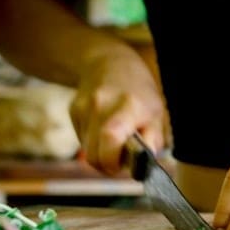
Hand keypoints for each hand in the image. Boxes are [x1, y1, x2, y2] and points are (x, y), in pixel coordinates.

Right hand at [70, 48, 166, 174]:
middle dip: (106, 165)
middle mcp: (102, 105)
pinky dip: (93, 142)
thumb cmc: (140, 94)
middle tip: (119, 160)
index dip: (114, 162)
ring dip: (100, 154)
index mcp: (128, 106)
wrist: (111, 63)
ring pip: (87, 150)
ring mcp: (84, 107)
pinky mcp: (73, 109)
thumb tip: (144, 166)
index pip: (110, 139)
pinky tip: (103, 129)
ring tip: (114, 142)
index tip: (123, 166)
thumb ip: (152, 141)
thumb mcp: (156, 114)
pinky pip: (81, 139)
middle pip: (93, 155)